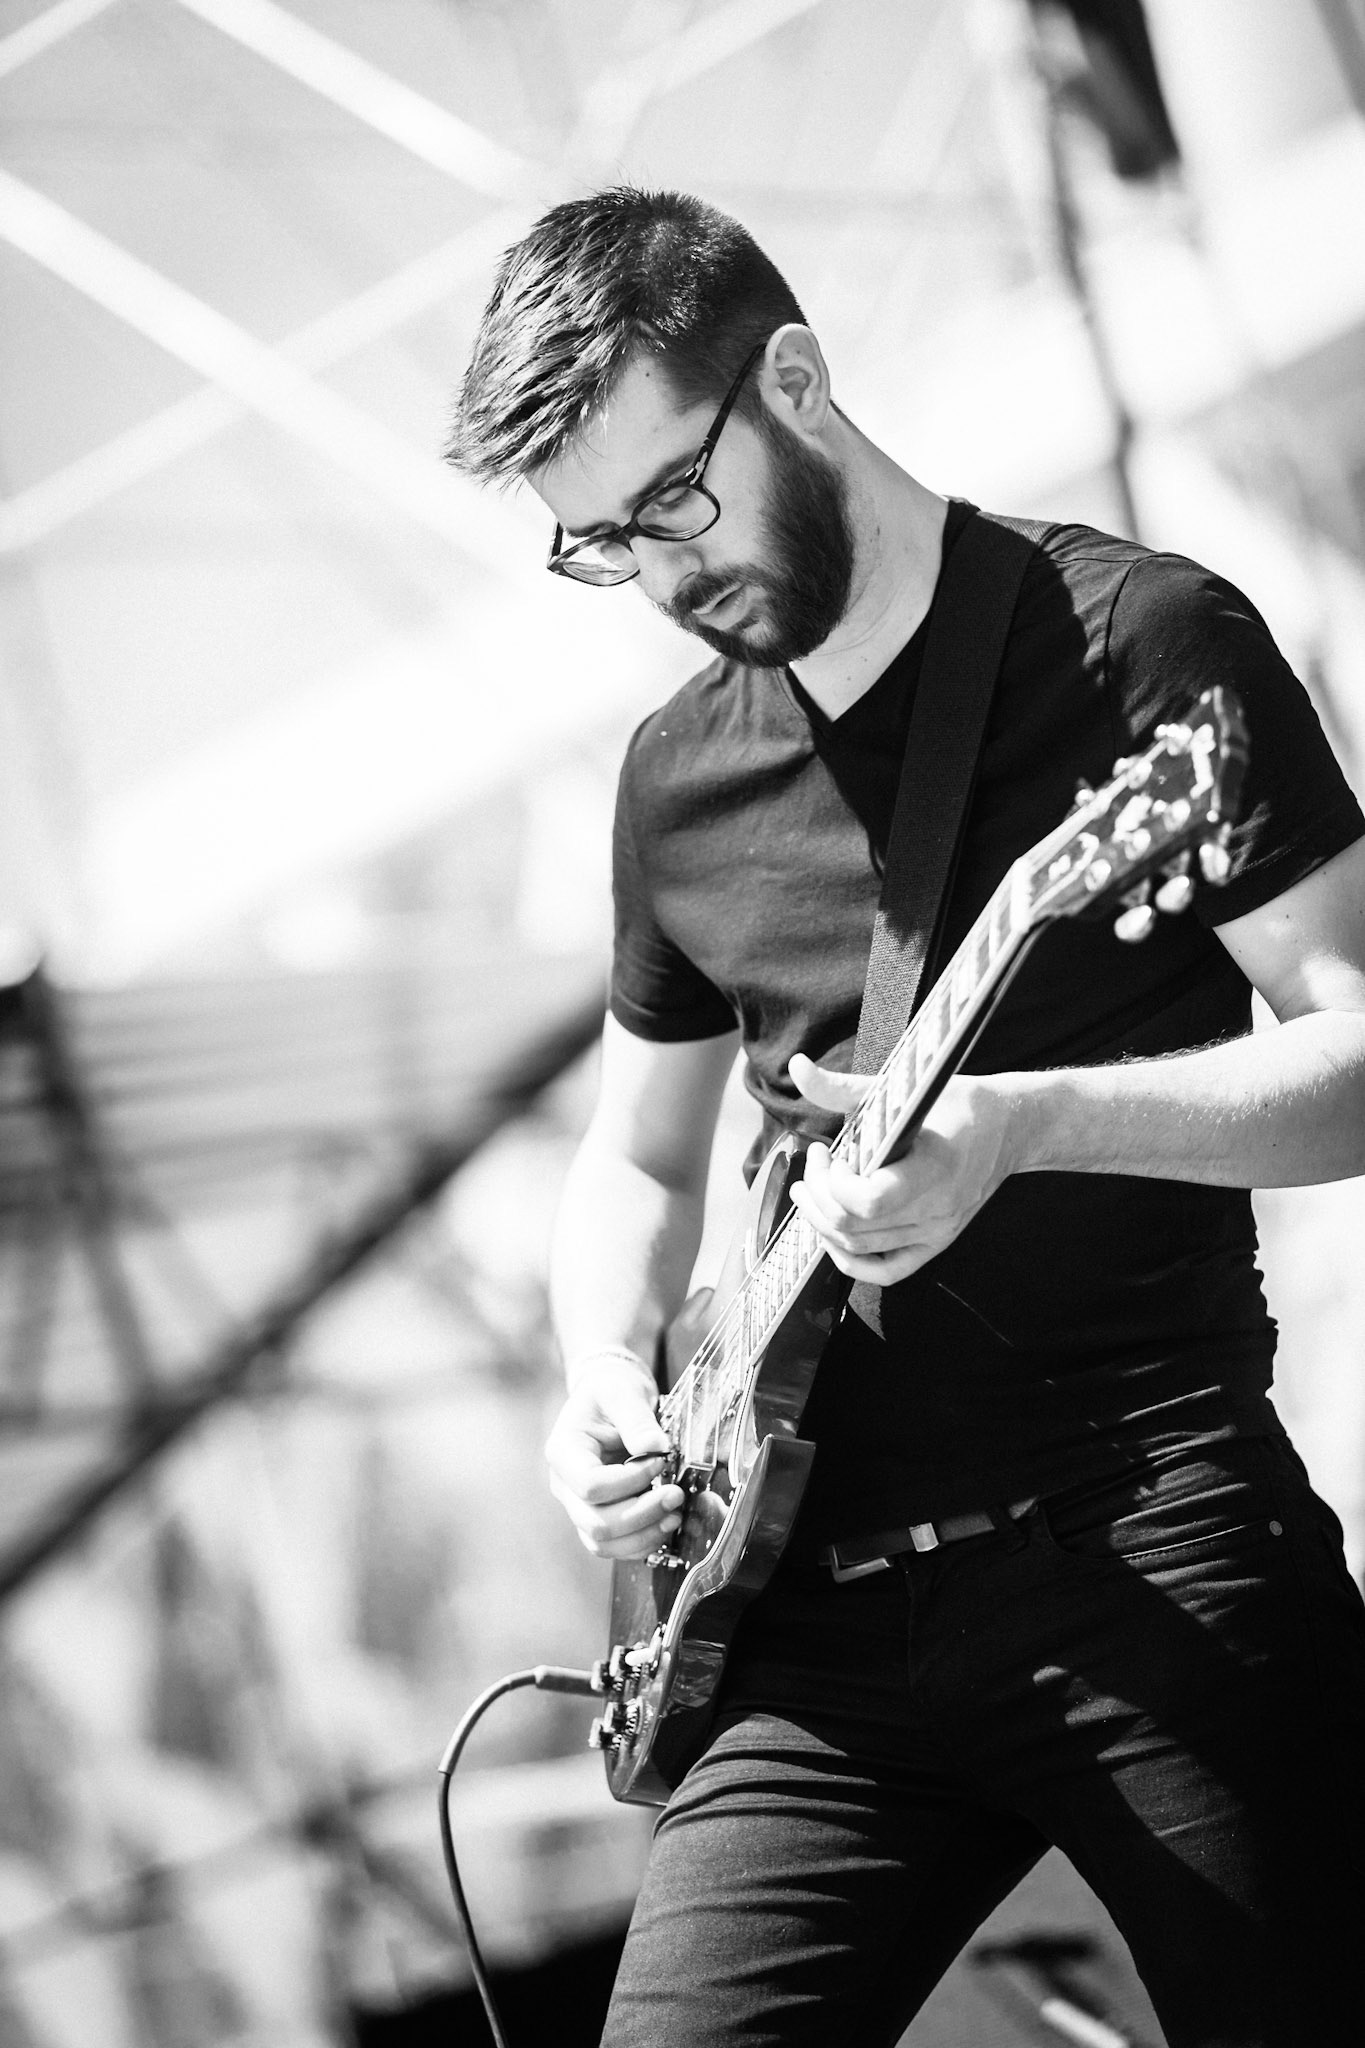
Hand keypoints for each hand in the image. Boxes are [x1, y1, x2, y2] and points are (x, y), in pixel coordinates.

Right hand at [544, 1355, 685, 1559]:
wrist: (610, 1400)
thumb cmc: (611, 1392)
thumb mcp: (622, 1392)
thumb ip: (636, 1418)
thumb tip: (655, 1448)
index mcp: (564, 1452)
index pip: (589, 1485)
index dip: (629, 1481)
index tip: (659, 1462)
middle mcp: (565, 1485)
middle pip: (596, 1523)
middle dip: (641, 1515)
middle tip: (676, 1495)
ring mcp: (579, 1505)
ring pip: (603, 1543)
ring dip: (644, 1535)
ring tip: (675, 1515)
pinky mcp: (598, 1516)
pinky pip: (614, 1546)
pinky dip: (643, 1542)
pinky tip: (666, 1523)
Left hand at [786, 1054, 1024, 1284]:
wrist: (1011, 1127)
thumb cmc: (960, 1102)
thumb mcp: (904, 1086)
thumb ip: (843, 1087)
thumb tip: (797, 1068)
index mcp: (934, 1167)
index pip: (870, 1200)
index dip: (834, 1183)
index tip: (831, 1154)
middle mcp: (937, 1209)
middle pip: (854, 1227)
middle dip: (816, 1196)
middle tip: (814, 1163)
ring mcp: (937, 1232)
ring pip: (860, 1250)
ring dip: (822, 1221)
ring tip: (810, 1190)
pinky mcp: (936, 1242)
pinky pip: (885, 1271)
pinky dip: (849, 1260)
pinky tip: (832, 1234)